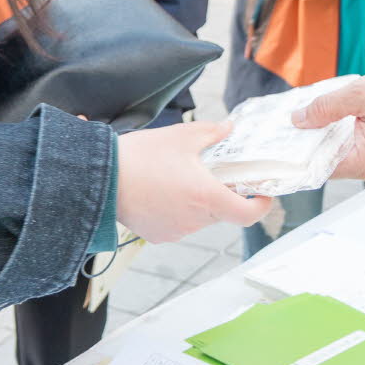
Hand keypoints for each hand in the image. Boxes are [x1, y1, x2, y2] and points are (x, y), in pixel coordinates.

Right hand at [116, 121, 272, 243]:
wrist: (100, 178)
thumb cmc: (141, 157)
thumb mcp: (181, 136)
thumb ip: (211, 133)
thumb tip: (229, 129)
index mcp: (206, 197)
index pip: (248, 214)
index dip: (262, 206)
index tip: (263, 194)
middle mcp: (194, 220)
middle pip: (222, 212)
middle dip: (221, 194)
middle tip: (209, 173)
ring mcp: (176, 231)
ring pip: (199, 218)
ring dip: (197, 202)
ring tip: (176, 179)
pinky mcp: (158, 236)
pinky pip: (178, 225)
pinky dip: (177, 211)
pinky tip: (160, 192)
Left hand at [291, 69, 364, 186]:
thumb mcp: (361, 93)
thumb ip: (326, 108)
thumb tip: (298, 120)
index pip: (320, 166)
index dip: (301, 150)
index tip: (287, 136)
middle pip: (334, 161)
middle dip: (321, 138)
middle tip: (307, 115)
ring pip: (351, 155)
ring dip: (341, 136)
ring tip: (332, 112)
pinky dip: (358, 137)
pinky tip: (354, 117)